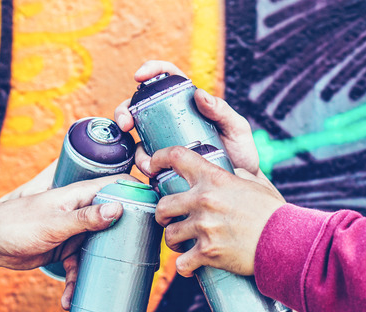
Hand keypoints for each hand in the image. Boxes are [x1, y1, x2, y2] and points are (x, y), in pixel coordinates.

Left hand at [0, 174, 134, 306]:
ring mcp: (74, 230)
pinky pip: (79, 267)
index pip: (116, 184)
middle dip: (126, 239)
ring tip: (95, 291)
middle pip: (114, 220)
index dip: (137, 190)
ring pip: (98, 249)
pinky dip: (75, 285)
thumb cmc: (16, 224)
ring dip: (98, 271)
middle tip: (141, 257)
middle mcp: (80, 210)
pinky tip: (68, 301)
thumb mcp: (54, 222)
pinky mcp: (65, 248)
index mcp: (79, 195)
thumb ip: (86, 217)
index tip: (157, 206)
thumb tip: (117, 209)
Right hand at [114, 60, 262, 177]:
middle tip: (127, 123)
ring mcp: (164, 141)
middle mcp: (171, 119)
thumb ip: (222, 110)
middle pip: (139, 106)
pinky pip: (145, 160)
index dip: (151, 70)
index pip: (166, 77)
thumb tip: (199, 93)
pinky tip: (151, 171)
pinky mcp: (163, 162)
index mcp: (189, 102)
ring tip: (148, 162)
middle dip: (124, 111)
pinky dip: (142, 164)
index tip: (140, 76)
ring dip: (134, 146)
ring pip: (136, 136)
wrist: (239, 188)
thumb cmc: (241, 153)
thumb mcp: (237, 128)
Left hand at [149, 146, 284, 276]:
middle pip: (163, 205)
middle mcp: (204, 200)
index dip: (158, 159)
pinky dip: (185, 267)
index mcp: (214, 178)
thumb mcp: (256, 183)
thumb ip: (237, 174)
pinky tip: (190, 266)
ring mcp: (204, 228)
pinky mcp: (208, 253)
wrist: (287, 241)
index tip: (152, 166)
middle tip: (169, 219)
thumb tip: (229, 171)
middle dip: (163, 214)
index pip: (176, 157)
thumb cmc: (274, 212)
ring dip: (174, 241)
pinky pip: (182, 263)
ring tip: (182, 244)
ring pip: (169, 235)